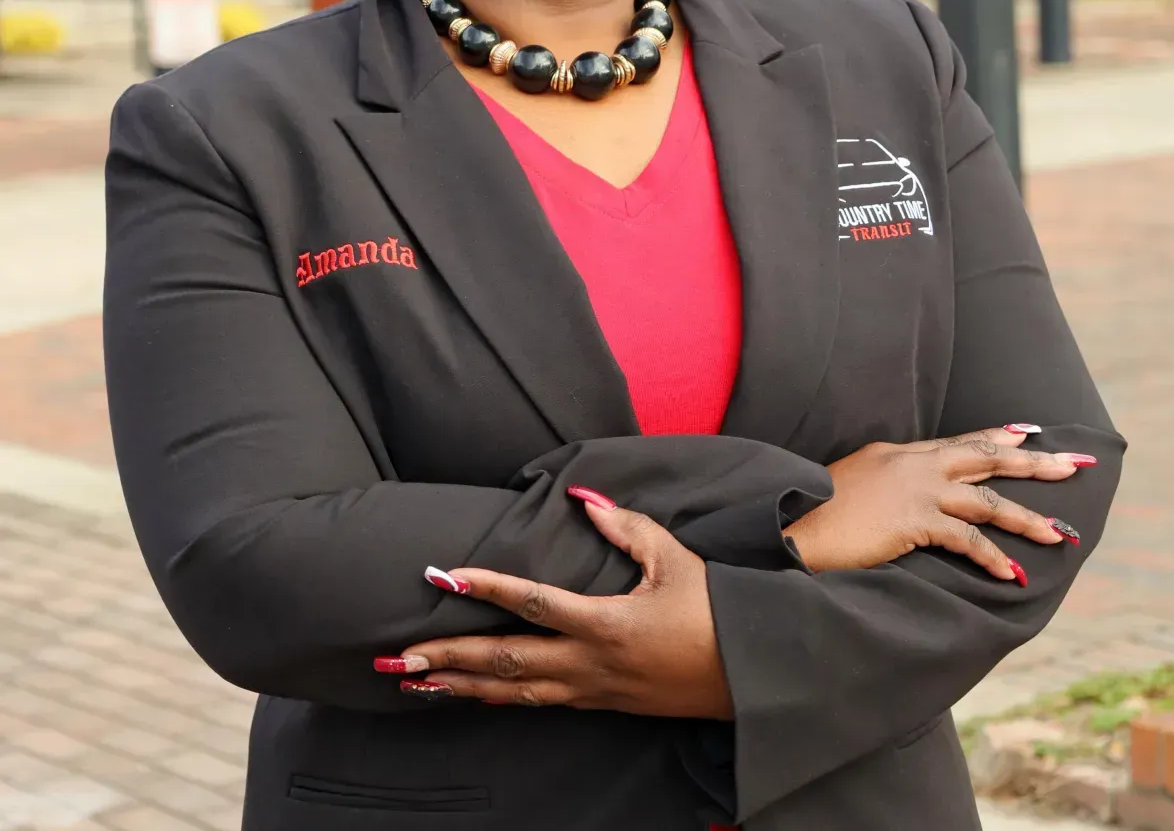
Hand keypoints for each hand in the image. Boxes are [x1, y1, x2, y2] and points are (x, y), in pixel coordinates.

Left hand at [384, 495, 732, 717]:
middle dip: (447, 658)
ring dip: (460, 686)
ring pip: (512, 692)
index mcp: (606, 625)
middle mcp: (590, 664)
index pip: (533, 603)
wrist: (748, 678)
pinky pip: (535, 702)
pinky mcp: (599, 704)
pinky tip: (472, 694)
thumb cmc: (715, 612)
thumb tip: (582, 497)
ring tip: (416, 683)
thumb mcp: (674, 560)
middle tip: (397, 658)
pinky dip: (495, 698)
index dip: (487, 587)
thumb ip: (626, 527)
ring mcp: (591, 690)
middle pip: (504, 661)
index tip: (445, 575)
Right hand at [786, 426, 1092, 582]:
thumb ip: (883, 482)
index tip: (1028, 433)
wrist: (794, 524)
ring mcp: (915, 490)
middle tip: (1071, 465)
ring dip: (1028, 518)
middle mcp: (912, 464)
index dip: (995, 436)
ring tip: (1062, 533)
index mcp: (897, 453)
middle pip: (984, 457)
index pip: (957, 442)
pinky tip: (1012, 573)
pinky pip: (968, 539)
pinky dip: (993, 558)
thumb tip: (901, 498)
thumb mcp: (852, 483)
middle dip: (1032, 461)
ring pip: (987, 500)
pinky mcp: (915, 520)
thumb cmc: (813, 511)